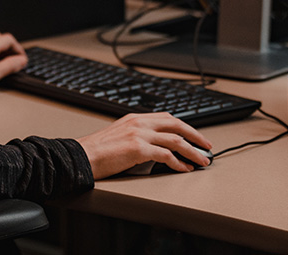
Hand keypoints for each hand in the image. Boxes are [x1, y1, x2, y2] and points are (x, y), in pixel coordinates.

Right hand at [76, 112, 212, 178]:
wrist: (80, 156)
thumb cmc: (96, 151)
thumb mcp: (119, 136)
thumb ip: (138, 138)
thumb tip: (157, 150)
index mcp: (134, 118)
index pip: (167, 118)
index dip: (185, 127)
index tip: (195, 136)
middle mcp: (139, 122)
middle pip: (176, 124)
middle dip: (196, 136)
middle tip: (207, 147)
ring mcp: (139, 134)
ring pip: (176, 139)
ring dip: (193, 151)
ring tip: (202, 161)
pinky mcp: (138, 149)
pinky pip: (166, 155)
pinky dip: (179, 163)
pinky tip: (184, 169)